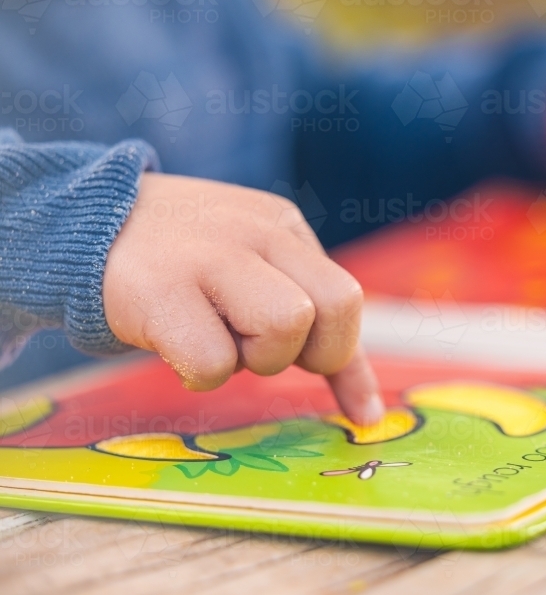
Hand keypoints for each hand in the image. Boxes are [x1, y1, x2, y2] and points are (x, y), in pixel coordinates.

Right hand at [103, 173, 383, 424]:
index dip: (341, 352)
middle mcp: (256, 232)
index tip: (333, 389)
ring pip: (285, 326)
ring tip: (216, 339)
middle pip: (335, 307)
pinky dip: (203, 374)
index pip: (347, 297)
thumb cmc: (185, 264)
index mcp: (283, 226)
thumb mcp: (259, 272)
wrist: (83, 225)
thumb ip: (315, 329)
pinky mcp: (159, 292)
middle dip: (311, 352)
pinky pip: (214, 362)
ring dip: (254, 359)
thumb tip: (369, 414)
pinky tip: (177, 347)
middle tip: (262, 351)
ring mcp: (209, 257)